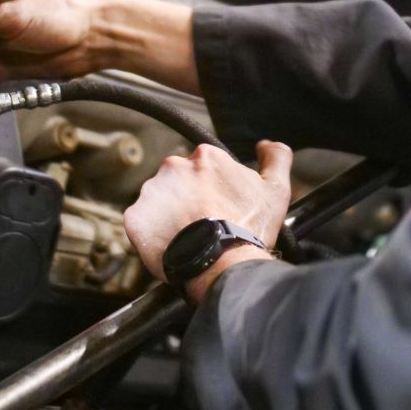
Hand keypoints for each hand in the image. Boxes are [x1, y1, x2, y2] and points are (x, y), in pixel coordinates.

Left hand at [124, 141, 292, 301]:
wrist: (220, 264)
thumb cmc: (247, 228)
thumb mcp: (275, 190)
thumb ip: (276, 158)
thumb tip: (266, 145)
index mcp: (205, 157)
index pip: (205, 168)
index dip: (213, 189)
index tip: (219, 206)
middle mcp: (174, 166)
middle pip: (180, 182)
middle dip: (189, 199)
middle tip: (204, 223)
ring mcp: (151, 191)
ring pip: (159, 201)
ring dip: (169, 215)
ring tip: (188, 237)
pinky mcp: (135, 217)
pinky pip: (141, 222)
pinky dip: (152, 233)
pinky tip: (172, 245)